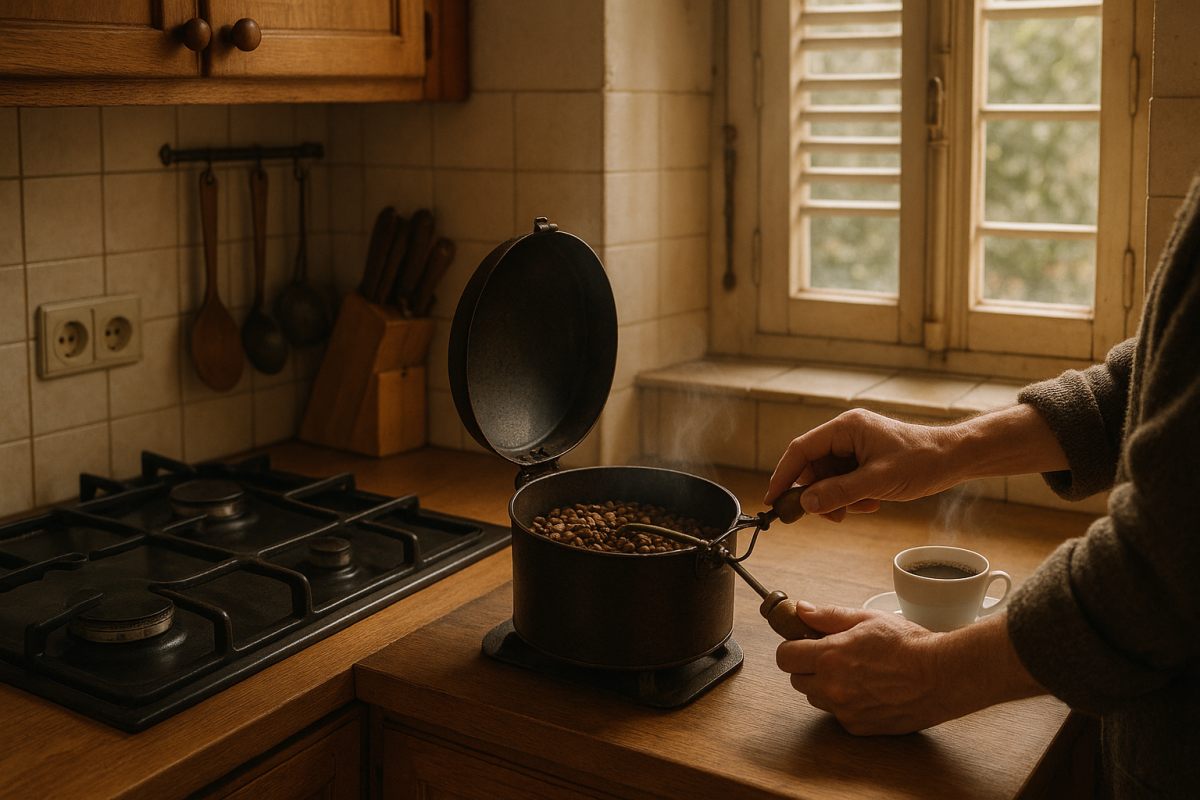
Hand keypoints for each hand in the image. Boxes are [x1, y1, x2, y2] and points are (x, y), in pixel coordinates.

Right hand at [764, 408, 962, 520]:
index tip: (773, 500)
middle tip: (830, 516)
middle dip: (819, 495)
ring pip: (828, 479)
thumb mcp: (878, 481)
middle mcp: (845, 434)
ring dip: (839, 499)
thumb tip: (806, 503)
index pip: (801, 450)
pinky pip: (844, 482)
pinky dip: (852, 497)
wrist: (954, 458)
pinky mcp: (864, 460)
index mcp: (845, 428)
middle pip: (813, 468)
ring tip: (863, 507)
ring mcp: (854, 447)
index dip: (783, 476)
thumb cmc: (922, 460)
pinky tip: (872, 503)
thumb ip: (840, 492)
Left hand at [776, 602, 949, 734]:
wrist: (942, 677)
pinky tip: (867, 690)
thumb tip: (803, 610)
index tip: (802, 644)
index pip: (785, 657)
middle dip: (808, 667)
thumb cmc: (911, 646)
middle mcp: (833, 686)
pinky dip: (845, 704)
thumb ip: (829, 616)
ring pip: (816, 698)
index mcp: (831, 656)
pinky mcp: (858, 727)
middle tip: (832, 657)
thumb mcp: (868, 619)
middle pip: (797, 680)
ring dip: (825, 687)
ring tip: (854, 673)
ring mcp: (845, 710)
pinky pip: (837, 714)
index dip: (792, 648)